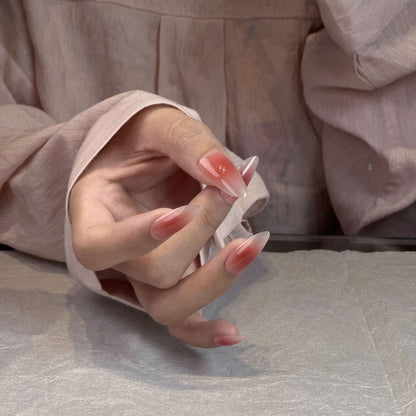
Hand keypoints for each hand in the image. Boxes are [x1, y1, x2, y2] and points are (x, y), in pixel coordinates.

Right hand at [69, 105, 267, 347]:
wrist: (148, 155)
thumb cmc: (143, 138)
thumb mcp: (159, 125)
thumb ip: (191, 143)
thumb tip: (230, 178)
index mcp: (93, 212)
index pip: (98, 246)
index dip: (137, 238)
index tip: (179, 211)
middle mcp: (115, 252)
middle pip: (151, 273)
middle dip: (199, 233)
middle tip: (226, 190)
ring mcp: (142, 274)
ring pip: (168, 307)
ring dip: (214, 280)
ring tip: (251, 244)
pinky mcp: (169, 282)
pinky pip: (180, 320)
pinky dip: (204, 332)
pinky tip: (234, 333)